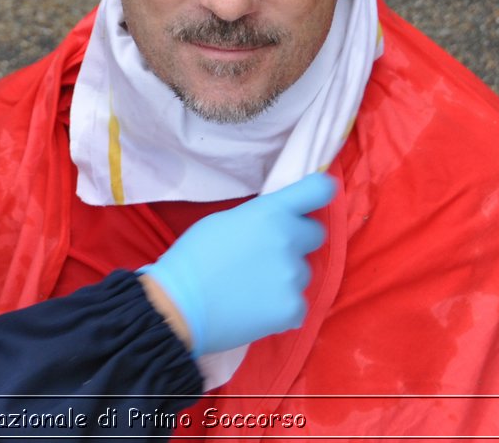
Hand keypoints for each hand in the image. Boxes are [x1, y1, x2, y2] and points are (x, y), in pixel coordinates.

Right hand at [140, 173, 335, 356]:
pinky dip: (281, 306)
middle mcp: (289, 240)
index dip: (320, 191)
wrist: (179, 306)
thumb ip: (259, 218)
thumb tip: (278, 222)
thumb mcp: (224, 222)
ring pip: (303, 272)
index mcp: (270, 213)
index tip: (317, 196)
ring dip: (285, 276)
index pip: (317, 190)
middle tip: (268, 253)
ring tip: (252, 288)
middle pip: (315, 234)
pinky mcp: (294, 309)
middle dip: (297, 240)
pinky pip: (298, 303)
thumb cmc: (193, 257)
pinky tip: (256, 308)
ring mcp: (294, 276)